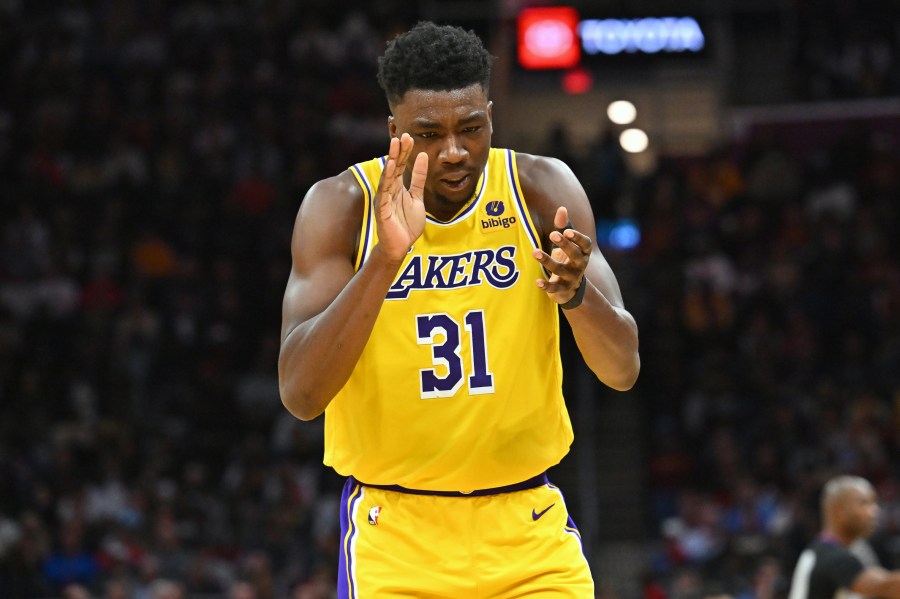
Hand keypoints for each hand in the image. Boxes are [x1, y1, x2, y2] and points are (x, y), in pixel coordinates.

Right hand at [375, 133, 427, 261]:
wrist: (401, 246)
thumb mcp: (417, 197)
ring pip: (388, 175)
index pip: (401, 166)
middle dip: (399, 151)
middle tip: (403, 135)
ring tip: (395, 144)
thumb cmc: (407, 223)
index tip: (410, 137)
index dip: (405, 152)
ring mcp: (384, 198)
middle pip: (394, 167)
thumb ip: (418, 179)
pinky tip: (389, 167)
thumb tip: (423, 157)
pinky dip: (386, 179)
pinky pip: (385, 191)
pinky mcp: (382, 209)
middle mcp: (389, 190)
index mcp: (398, 187)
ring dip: (391, 159)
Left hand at [532, 206, 591, 304]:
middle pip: (575, 255)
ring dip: (548, 261)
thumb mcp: (567, 244)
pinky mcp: (561, 290)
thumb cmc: (567, 259)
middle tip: (552, 234)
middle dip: (565, 245)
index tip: (567, 231)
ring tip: (535, 251)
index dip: (578, 238)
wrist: (571, 289)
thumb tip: (562, 208)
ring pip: (560, 270)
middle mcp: (579, 266)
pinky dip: (546, 285)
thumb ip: (564, 227)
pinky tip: (537, 281)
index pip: (585, 244)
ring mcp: (571, 279)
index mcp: (583, 253)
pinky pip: (554, 288)